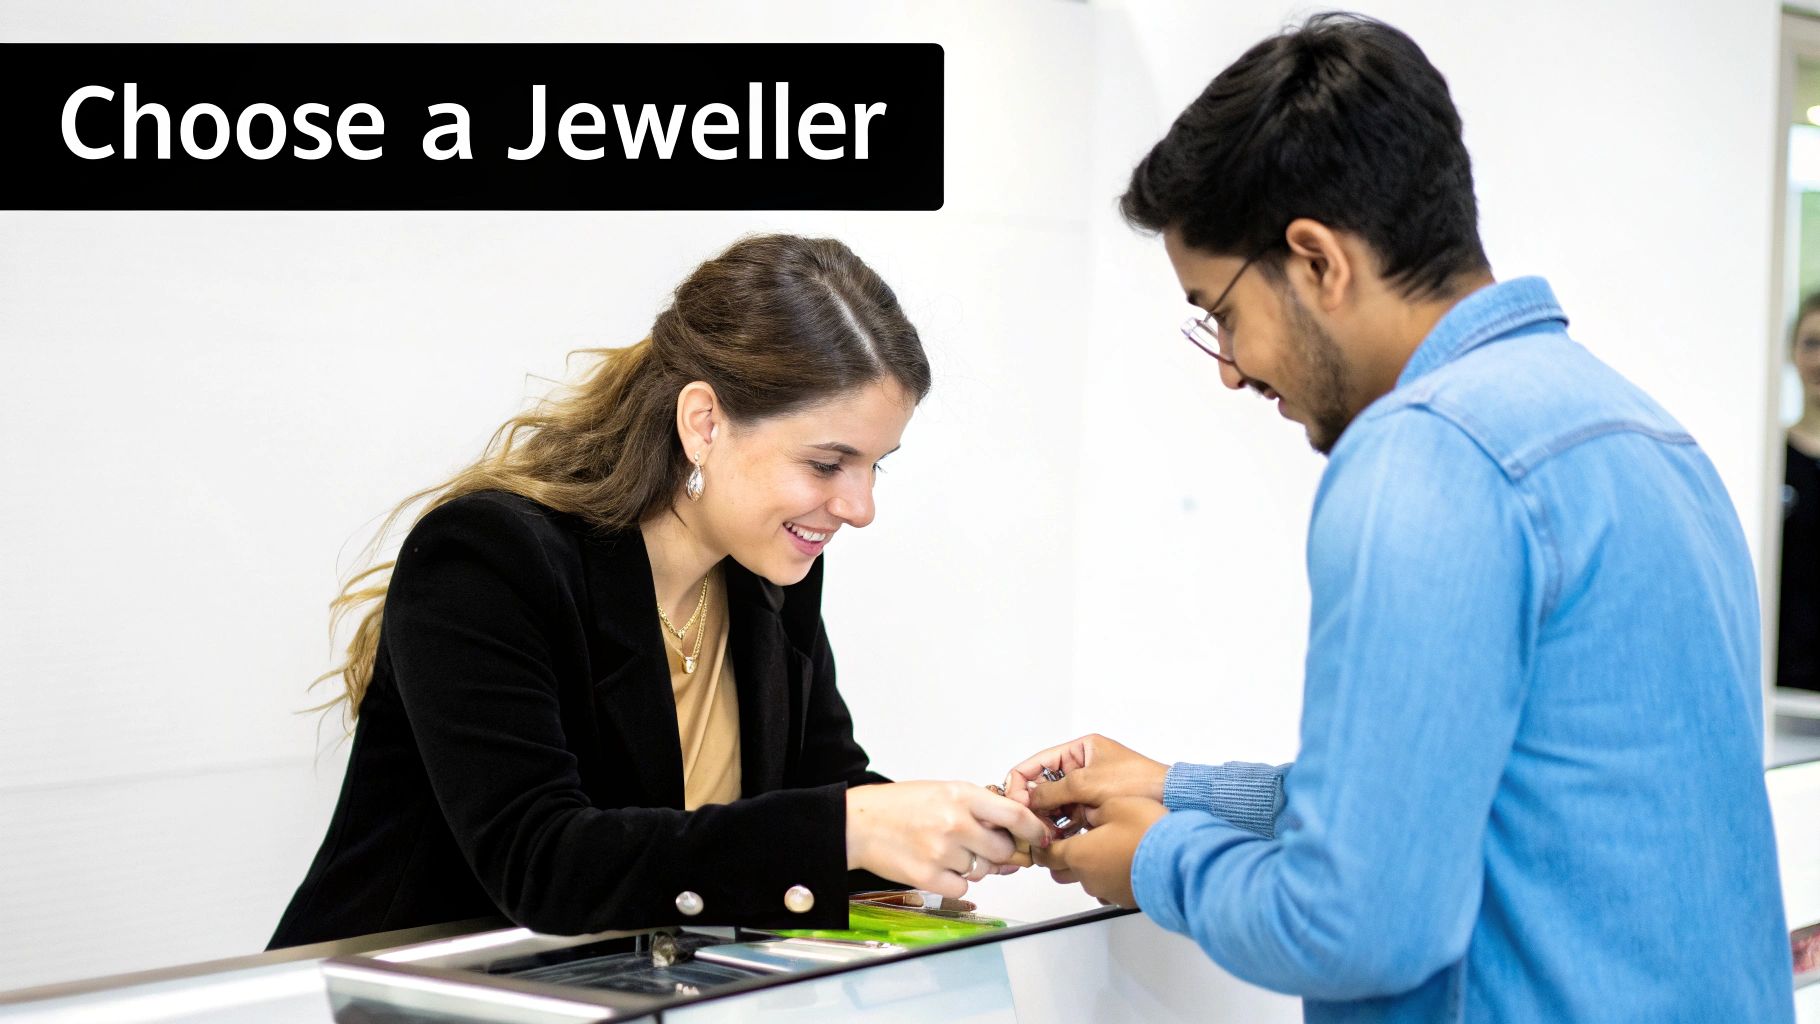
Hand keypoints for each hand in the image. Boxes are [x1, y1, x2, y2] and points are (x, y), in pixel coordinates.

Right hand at [845, 781, 1049, 897]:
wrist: (859, 823)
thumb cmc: (900, 805)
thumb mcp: (944, 791)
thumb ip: (979, 808)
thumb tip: (1012, 836)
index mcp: (961, 796)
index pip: (1014, 814)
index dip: (1034, 829)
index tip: (1041, 837)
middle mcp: (955, 823)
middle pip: (1002, 850)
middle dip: (999, 853)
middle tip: (984, 847)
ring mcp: (942, 852)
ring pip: (982, 871)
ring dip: (973, 866)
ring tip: (947, 850)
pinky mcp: (929, 877)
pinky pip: (962, 888)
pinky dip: (955, 881)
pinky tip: (936, 865)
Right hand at [1003, 734, 1167, 831]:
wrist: (1172, 801)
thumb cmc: (1138, 782)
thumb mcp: (1088, 783)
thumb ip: (1053, 790)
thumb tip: (1026, 799)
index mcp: (1080, 749)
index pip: (1039, 763)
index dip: (1021, 781)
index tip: (1012, 800)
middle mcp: (1083, 767)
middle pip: (1045, 785)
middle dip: (1034, 804)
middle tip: (1024, 821)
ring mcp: (1090, 789)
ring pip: (1057, 805)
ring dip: (1047, 819)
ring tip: (1039, 834)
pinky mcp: (1097, 808)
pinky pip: (1072, 817)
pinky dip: (1062, 828)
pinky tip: (1055, 840)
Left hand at [1033, 797, 1167, 906]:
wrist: (1178, 864)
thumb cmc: (1148, 835)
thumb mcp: (1116, 805)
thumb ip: (1094, 810)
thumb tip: (1089, 814)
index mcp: (1079, 854)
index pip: (1045, 855)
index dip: (1040, 845)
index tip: (1042, 837)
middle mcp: (1088, 877)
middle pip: (1060, 871)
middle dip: (1060, 856)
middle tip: (1068, 839)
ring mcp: (1106, 891)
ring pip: (1085, 879)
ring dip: (1087, 865)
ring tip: (1103, 846)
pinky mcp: (1124, 898)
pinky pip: (1106, 887)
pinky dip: (1108, 875)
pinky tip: (1121, 861)